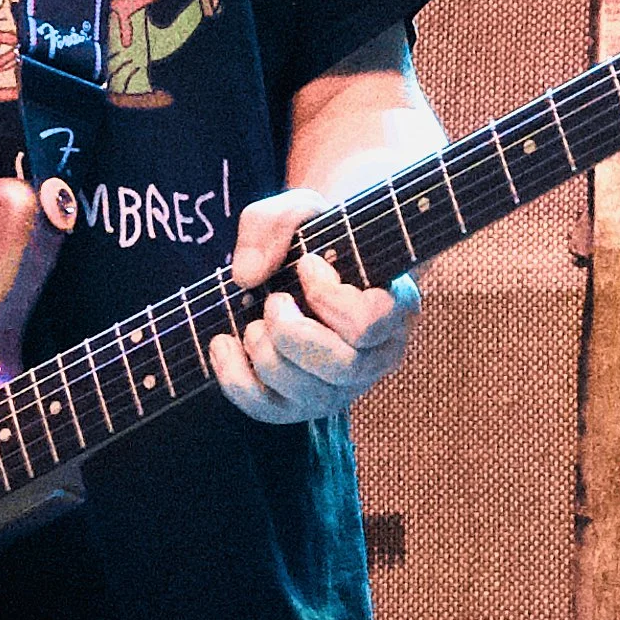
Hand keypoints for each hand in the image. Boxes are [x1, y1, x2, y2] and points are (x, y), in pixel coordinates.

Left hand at [208, 186, 419, 426]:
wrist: (305, 268)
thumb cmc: (315, 238)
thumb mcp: (301, 209)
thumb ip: (275, 223)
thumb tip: (247, 277)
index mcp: (396, 309)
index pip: (368, 322)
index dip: (327, 295)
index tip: (307, 264)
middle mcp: (376, 358)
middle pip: (341, 367)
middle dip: (291, 332)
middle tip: (275, 301)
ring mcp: (340, 388)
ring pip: (307, 394)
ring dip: (264, 350)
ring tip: (254, 320)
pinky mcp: (301, 406)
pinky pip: (268, 410)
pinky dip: (234, 377)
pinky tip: (223, 343)